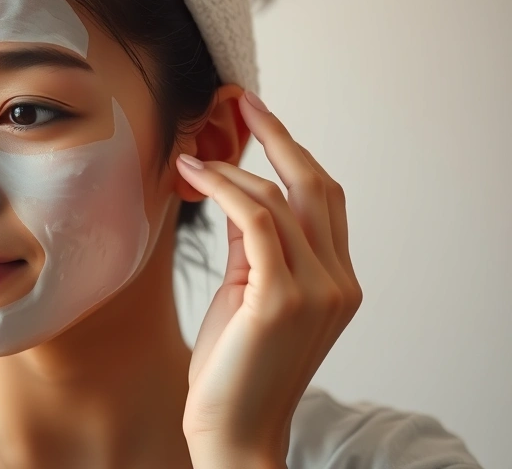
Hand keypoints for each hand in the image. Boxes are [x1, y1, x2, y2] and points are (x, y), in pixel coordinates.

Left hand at [176, 91, 362, 466]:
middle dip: (278, 136)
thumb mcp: (249, 295)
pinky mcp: (281, 296)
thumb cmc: (234, 368)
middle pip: (316, 185)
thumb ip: (254, 247)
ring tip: (192, 154)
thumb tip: (235, 194)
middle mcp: (339, 280)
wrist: (233, 431)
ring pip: (281, 199)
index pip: (323, 198)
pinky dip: (224, 188)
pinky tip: (194, 174)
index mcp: (338, 280)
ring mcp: (317, 289)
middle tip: (239, 101)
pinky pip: (255, 220)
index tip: (257, 118)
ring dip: (233, 167)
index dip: (292, 152)